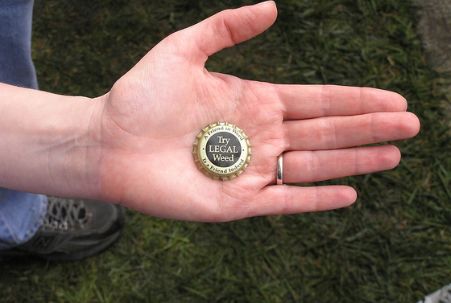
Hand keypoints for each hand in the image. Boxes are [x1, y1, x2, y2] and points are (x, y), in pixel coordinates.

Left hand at [92, 1, 419, 220]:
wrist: (107, 141)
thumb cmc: (140, 96)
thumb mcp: (183, 49)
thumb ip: (226, 28)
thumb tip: (273, 7)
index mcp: (254, 102)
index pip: (316, 100)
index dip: (355, 99)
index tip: (392, 99)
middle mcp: (259, 136)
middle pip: (325, 131)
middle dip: (368, 129)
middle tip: (411, 125)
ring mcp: (250, 170)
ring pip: (312, 165)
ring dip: (353, 161)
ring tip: (393, 156)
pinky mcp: (235, 202)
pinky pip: (283, 201)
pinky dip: (314, 199)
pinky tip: (347, 194)